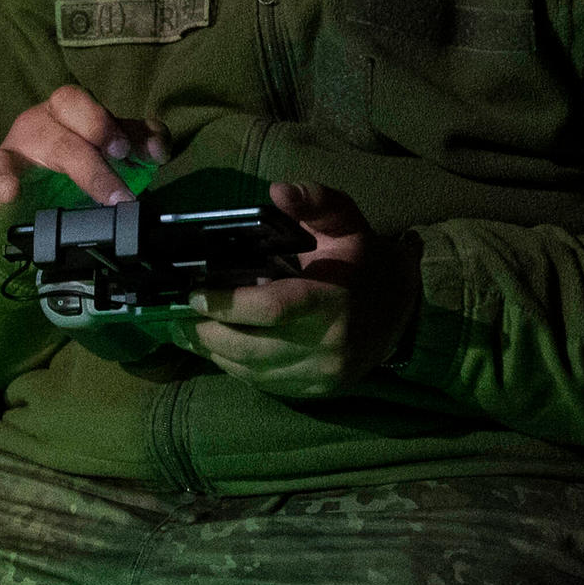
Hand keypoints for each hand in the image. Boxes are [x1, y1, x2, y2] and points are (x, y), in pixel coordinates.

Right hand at [0, 83, 166, 214]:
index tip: (128, 151)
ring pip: (2, 161)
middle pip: (50, 136)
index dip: (101, 122)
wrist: (46, 199)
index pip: (75, 102)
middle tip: (118, 197)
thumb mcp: (113, 149)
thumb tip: (159, 145)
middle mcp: (29, 131)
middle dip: (86, 164)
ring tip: (9, 193)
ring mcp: (2, 162)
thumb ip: (139, 140)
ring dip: (6, 176)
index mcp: (60, 113)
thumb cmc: (82, 164)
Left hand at [186, 182, 415, 398]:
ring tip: (187, 332)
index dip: (227, 304)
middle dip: (208, 333)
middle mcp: (329, 345)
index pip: (272, 308)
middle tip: (177, 316)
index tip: (194, 293)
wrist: (405, 314)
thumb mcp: (347, 222)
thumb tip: (277, 192)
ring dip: (213, 353)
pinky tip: (217, 349)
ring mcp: (322, 375)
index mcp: (334, 300)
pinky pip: (263, 384)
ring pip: (252, 371)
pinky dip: (234, 367)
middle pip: (252, 348)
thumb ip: (315, 202)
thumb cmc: (366, 262)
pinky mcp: (316, 392)